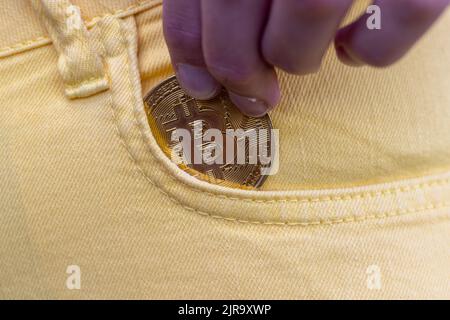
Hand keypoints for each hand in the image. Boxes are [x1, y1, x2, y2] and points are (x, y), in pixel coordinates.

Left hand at [163, 0, 448, 116]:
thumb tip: (199, 64)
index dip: (191, 55)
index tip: (203, 86)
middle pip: (238, 17)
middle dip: (240, 73)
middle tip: (255, 93)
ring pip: (308, 18)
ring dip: (298, 58)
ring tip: (304, 54)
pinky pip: (402, 15)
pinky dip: (373, 49)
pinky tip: (352, 47)